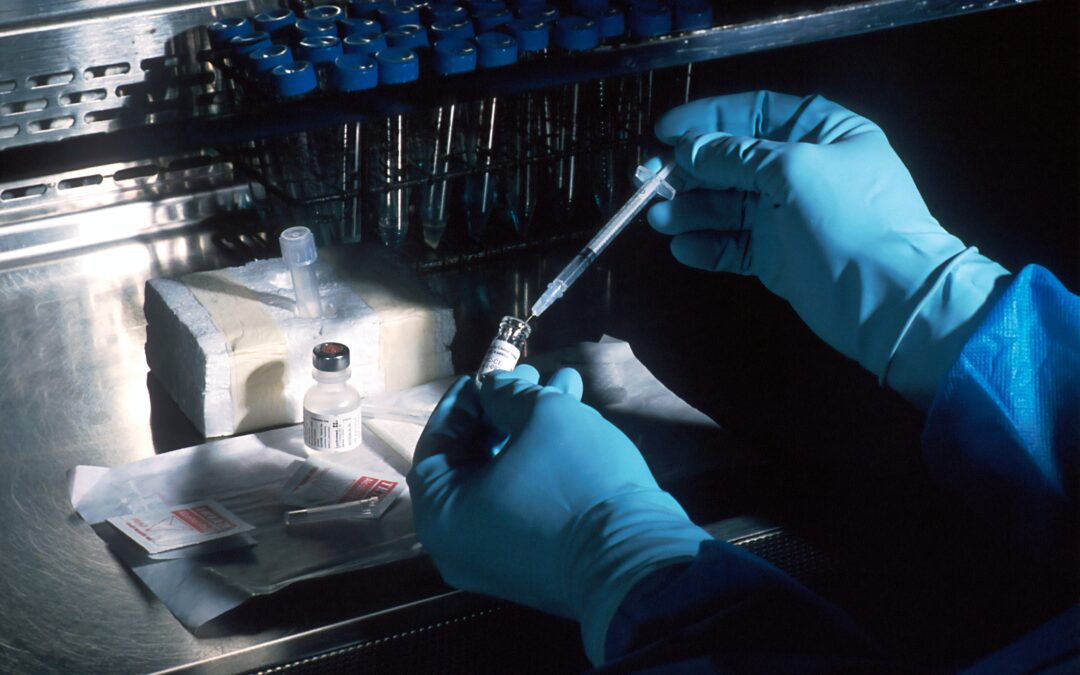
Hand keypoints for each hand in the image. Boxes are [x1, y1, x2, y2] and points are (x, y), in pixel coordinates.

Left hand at [407, 366, 709, 664]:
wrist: (636, 560)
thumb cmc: (575, 481)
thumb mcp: (543, 416)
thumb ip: (507, 393)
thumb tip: (494, 388)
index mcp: (442, 516)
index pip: (436, 445)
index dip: (462, 403)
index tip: (485, 374)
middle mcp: (460, 545)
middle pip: (474, 460)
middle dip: (506, 410)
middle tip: (532, 375)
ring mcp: (497, 558)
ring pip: (506, 476)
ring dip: (532, 428)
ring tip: (566, 384)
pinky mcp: (535, 562)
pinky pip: (524, 502)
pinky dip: (542, 462)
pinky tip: (577, 420)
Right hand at [648, 91, 1009, 408]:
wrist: (890, 300)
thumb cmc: (850, 220)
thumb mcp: (795, 171)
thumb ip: (739, 157)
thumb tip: (689, 148)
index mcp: (821, 132)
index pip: (755, 112)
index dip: (708, 119)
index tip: (664, 131)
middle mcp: (802, 169)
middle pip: (733, 160)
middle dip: (690, 169)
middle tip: (647, 182)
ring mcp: (788, 216)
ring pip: (727, 204)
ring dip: (690, 209)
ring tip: (659, 219)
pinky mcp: (777, 257)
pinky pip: (733, 244)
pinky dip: (706, 244)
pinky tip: (682, 247)